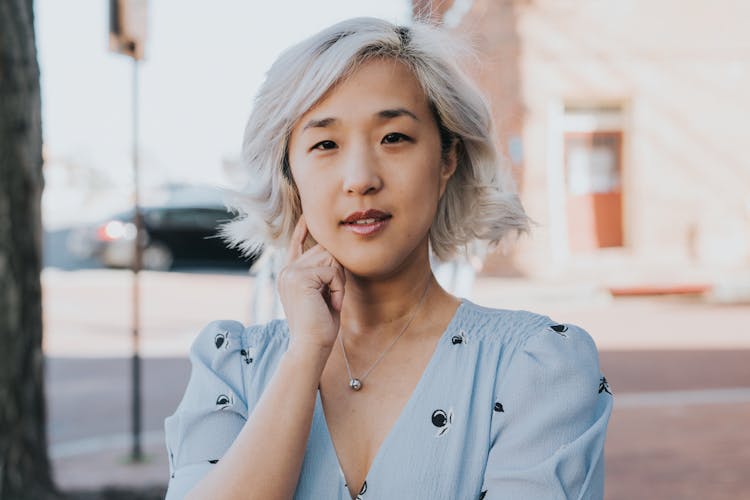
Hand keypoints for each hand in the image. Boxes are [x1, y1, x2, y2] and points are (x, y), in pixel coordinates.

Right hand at [278, 214, 345, 352]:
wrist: (310, 346)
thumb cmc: (320, 325)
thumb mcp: (322, 293)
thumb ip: (322, 273)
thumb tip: (332, 250)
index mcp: (289, 274)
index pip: (297, 245)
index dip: (303, 230)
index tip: (307, 216)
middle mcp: (286, 270)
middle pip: (324, 250)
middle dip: (337, 272)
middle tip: (334, 296)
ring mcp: (290, 272)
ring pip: (330, 259)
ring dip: (339, 281)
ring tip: (332, 300)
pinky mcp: (300, 277)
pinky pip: (332, 272)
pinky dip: (339, 288)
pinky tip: (332, 303)